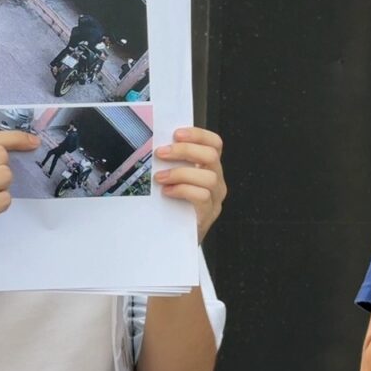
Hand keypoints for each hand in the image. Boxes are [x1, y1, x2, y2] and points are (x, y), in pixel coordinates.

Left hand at [153, 127, 226, 243]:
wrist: (175, 237)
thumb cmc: (173, 203)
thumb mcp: (173, 178)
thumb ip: (171, 162)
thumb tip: (153, 145)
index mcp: (209, 167)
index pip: (214, 143)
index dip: (198, 135)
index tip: (175, 134)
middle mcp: (217, 180)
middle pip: (211, 156)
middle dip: (184, 151)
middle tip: (161, 153)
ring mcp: (215, 198)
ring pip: (209, 177)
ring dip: (181, 173)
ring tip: (160, 178)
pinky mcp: (209, 214)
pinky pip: (202, 196)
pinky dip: (183, 190)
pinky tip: (167, 192)